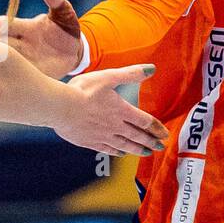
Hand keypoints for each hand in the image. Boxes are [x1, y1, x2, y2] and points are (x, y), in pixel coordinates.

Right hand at [0, 0, 83, 77]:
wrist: (75, 52)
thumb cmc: (66, 28)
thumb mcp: (64, 12)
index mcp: (25, 27)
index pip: (5, 24)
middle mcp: (19, 44)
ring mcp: (24, 61)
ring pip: (3, 63)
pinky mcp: (32, 75)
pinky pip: (19, 79)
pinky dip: (6, 82)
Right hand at [54, 63, 168, 155]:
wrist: (60, 107)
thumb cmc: (82, 90)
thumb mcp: (108, 77)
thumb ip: (130, 74)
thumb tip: (151, 69)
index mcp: (121, 110)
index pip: (145, 121)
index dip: (156, 128)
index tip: (164, 134)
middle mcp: (115, 126)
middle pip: (137, 136)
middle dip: (150, 142)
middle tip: (160, 147)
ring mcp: (102, 136)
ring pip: (125, 145)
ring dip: (137, 150)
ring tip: (146, 153)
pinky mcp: (90, 142)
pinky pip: (108, 149)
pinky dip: (117, 152)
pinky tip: (120, 153)